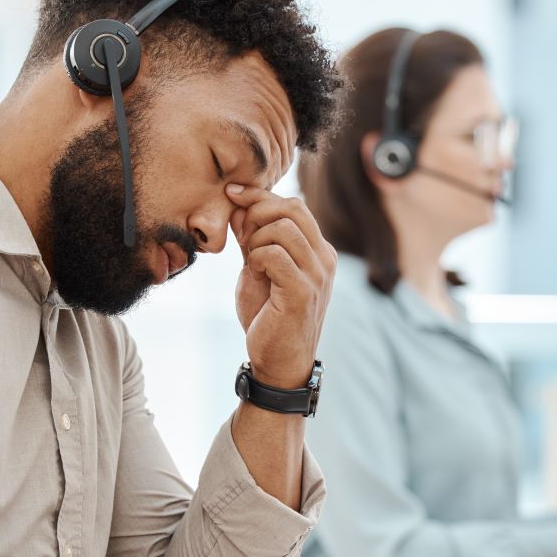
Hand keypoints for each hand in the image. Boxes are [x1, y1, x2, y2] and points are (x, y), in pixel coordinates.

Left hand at [226, 184, 336, 388]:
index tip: (232, 194)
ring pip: (283, 228)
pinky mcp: (303, 292)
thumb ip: (252, 240)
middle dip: (257, 214)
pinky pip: (275, 255)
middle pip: (292, 208)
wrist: (278, 363)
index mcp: (317, 250)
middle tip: (241, 239)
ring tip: (251, 263)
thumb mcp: (258, 271)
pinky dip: (256, 259)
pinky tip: (255, 274)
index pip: (294, 204)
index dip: (260, 195)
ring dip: (256, 240)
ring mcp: (317, 274)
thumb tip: (238, 206)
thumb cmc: (268, 318)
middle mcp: (324, 258)